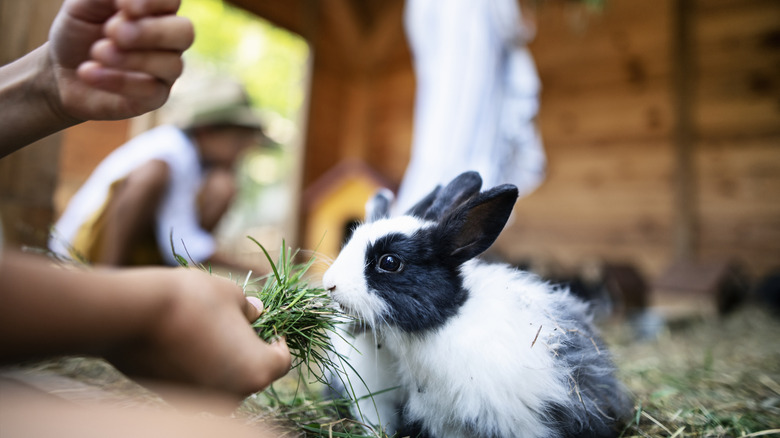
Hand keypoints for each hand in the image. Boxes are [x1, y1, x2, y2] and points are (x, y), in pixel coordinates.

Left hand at [47, 0, 193, 121]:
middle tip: (112, 32)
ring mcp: (166, 70)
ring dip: (131, 58)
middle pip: (185, 32)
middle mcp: (169, 39)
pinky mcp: (156, 97)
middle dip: (151, 32)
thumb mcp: (83, 4)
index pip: (171, 0)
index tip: (123, 6)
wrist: (60, 71)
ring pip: (172, 65)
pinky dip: (118, 80)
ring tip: (96, 52)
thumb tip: (131, 1)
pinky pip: (151, 91)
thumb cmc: (78, 30)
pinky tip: (89, 72)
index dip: (153, 1)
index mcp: (156, 9)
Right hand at [106, 269, 291, 399]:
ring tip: (208, 327)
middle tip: (238, 321)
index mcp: (257, 371)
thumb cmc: (191, 300)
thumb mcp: (232, 295)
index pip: (282, 360)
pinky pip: (198, 382)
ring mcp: (202, 400)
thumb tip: (256, 313)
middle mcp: (234, 395)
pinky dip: (198, 365)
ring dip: (223, 357)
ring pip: (224, 379)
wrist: (130, 316)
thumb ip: (249, 310)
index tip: (270, 323)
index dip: (279, 338)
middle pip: (253, 372)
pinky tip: (185, 340)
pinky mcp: (174, 398)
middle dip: (249, 347)